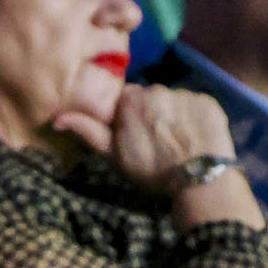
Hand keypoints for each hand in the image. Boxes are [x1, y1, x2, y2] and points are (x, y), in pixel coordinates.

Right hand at [52, 83, 237, 196]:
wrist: (198, 178)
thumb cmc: (150, 169)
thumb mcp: (114, 155)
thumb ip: (88, 132)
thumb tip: (58, 118)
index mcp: (131, 100)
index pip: (124, 101)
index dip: (126, 119)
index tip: (131, 137)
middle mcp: (158, 89)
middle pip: (149, 99)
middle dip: (149, 115)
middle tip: (155, 142)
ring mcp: (186, 94)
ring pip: (173, 102)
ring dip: (172, 116)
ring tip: (177, 142)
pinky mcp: (209, 101)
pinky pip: (195, 106)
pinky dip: (193, 119)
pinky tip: (194, 138)